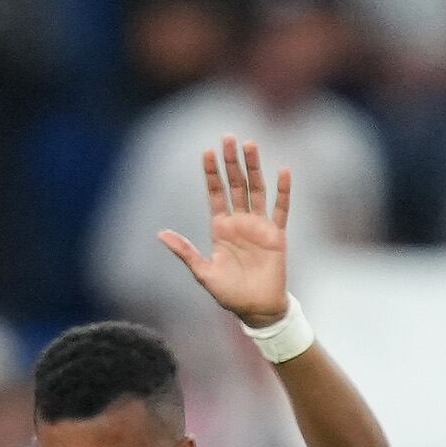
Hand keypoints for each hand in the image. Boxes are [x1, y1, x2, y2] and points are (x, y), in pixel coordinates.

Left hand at [157, 137, 294, 328]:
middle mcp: (239, 222)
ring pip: (256, 190)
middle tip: (228, 137)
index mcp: (220, 228)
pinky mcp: (276, 235)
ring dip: (254, 168)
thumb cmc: (229, 294)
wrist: (256, 309)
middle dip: (231, 162)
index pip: (215, 193)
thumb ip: (185, 252)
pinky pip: (281, 209)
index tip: (207, 151)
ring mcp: (258, 226)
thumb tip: (161, 234)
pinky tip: (284, 172)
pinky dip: (283, 191)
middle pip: (235, 185)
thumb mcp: (203, 273)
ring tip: (251, 145)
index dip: (211, 173)